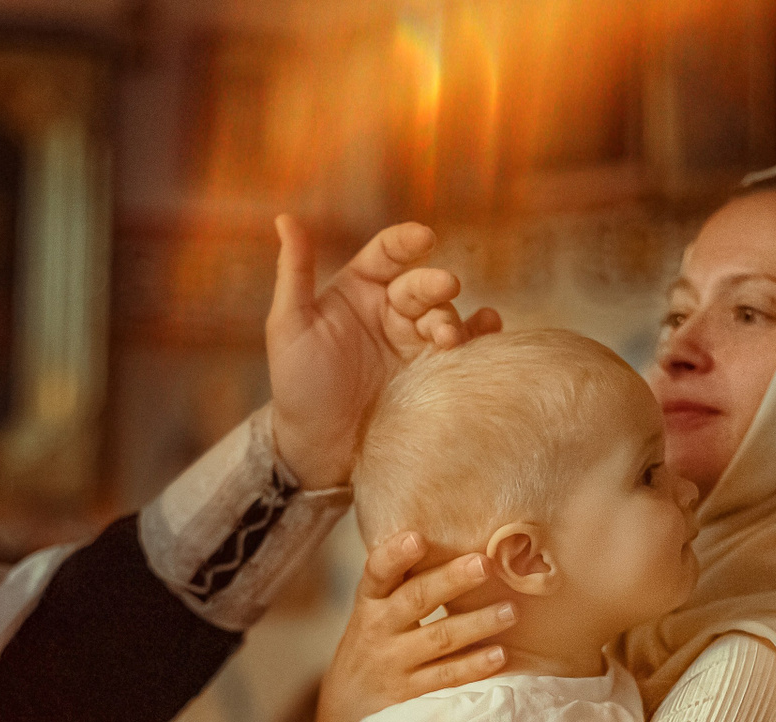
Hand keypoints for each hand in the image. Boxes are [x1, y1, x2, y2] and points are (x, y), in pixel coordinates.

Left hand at [266, 216, 501, 488]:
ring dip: (453, 319)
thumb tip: (286, 217)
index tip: (423, 238)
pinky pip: (463, 348)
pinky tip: (489, 333)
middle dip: (435, 284)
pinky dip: (480, 338)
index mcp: (357, 289)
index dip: (406, 241)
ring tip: (449, 337)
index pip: (387, 253)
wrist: (318, 448)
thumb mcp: (288, 326)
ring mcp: (413, 342)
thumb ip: (294, 272)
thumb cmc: (297, 385)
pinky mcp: (432, 373)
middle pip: (421, 285)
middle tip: (445, 288)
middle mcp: (390, 310)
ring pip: (445, 315)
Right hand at [293, 531, 517, 721]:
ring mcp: (392, 665)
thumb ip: (401, 583)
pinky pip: (445, 678)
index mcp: (369, 603)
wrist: (343, 712)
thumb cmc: (372, 647)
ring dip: (477, 623)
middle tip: (484, 563)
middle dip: (450, 580)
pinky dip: (473, 667)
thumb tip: (456, 542)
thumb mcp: (373, 613)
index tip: (417, 537)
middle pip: (414, 600)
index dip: (394, 555)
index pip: (376, 573)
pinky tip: (499, 655)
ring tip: (510, 611)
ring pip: (438, 639)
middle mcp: (377, 631)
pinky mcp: (408, 696)